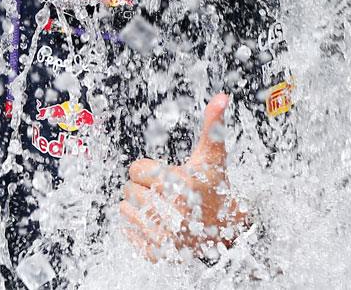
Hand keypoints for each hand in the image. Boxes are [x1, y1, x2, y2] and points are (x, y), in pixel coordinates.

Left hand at [120, 93, 249, 261]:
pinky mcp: (157, 252)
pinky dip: (137, 227)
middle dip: (145, 189)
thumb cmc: (214, 188)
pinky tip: (158, 225)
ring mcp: (165, 236)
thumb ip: (212, 127)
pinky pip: (126, 230)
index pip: (136, 169)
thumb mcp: (212, 158)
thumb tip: (222, 97)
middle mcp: (173, 212)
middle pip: (128, 189)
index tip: (168, 178)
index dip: (151, 171)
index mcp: (181, 184)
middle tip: (167, 195)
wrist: (227, 232)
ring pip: (124, 209)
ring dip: (138, 207)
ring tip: (162, 210)